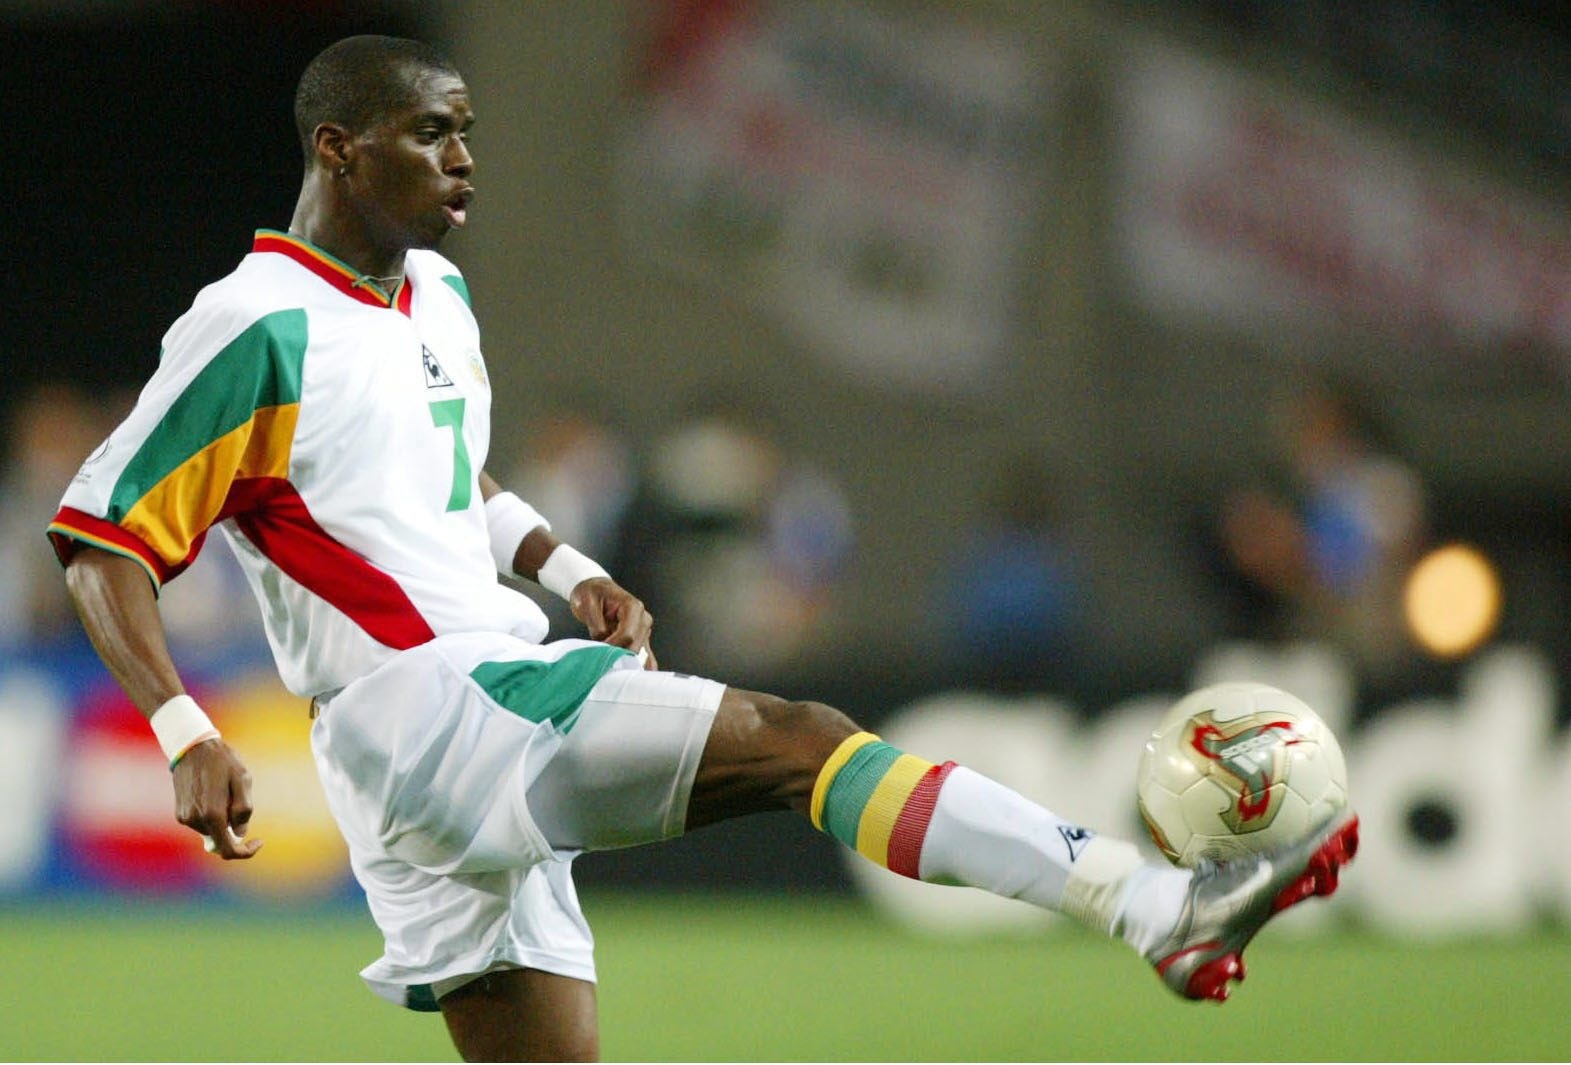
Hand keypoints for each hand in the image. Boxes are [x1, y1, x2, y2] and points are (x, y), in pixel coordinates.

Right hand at [172, 738, 262, 859]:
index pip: (228, 849)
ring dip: (222, 820)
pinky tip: (212, 792)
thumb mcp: (242, 780)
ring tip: (223, 791)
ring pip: (211, 831)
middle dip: (234, 829)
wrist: (192, 748)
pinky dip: (211, 815)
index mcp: (212, 814)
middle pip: (221, 840)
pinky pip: (202, 823)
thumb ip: (243, 809)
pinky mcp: (180, 813)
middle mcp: (196, 820)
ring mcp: (185, 818)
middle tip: (240, 801)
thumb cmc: (222, 761)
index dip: (245, 852)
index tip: (258, 841)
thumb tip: (239, 833)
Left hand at [569, 577, 658, 669]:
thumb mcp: (587, 603)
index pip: (627, 634)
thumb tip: (602, 643)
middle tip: (601, 661)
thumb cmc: (592, 592)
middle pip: (635, 647)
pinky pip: (646, 657)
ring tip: (612, 670)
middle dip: (618, 656)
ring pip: (641, 655)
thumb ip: (596, 624)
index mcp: (632, 607)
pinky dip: (642, 667)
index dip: (612, 647)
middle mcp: (643, 618)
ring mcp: (643, 630)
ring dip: (627, 664)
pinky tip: (636, 677)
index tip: (598, 650)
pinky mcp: (640, 639)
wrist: (595, 588)